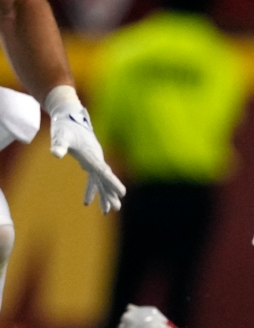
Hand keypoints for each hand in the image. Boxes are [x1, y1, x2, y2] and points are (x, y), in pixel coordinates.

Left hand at [46, 87, 124, 213]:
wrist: (70, 116)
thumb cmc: (65, 126)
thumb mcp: (60, 135)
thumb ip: (59, 145)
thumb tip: (56, 154)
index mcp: (92, 155)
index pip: (104, 172)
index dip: (113, 182)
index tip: (123, 193)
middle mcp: (96, 159)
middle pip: (106, 179)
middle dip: (111, 194)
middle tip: (116, 208)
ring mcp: (94, 161)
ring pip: (101, 181)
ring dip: (104, 195)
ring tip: (106, 211)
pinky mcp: (89, 161)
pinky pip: (93, 179)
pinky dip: (92, 190)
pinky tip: (87, 201)